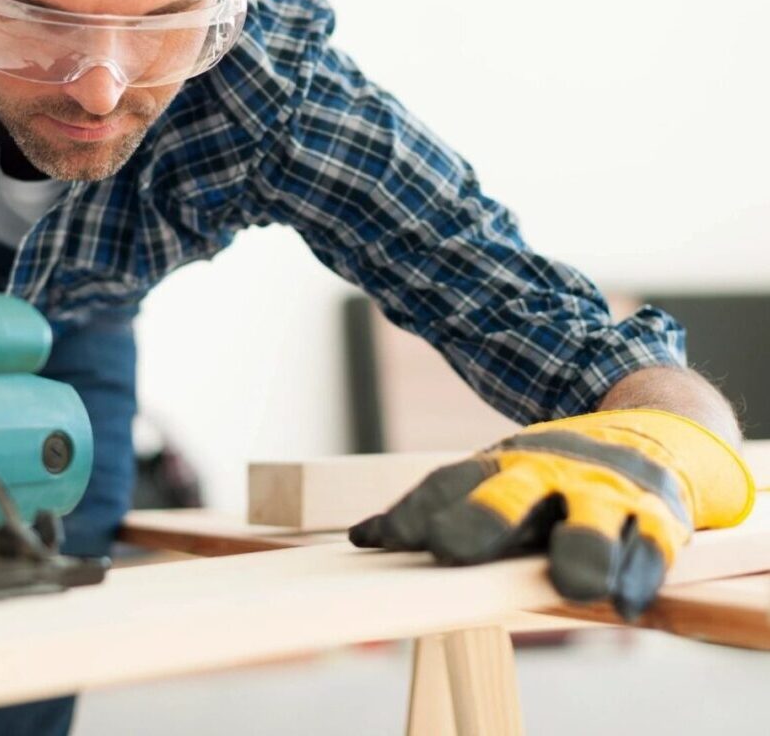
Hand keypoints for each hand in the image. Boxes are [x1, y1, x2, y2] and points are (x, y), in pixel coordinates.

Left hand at [349, 409, 753, 618]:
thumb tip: (364, 540)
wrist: (659, 424)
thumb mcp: (503, 478)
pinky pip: (649, 543)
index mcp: (502, 463)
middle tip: (448, 547)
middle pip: (508, 496)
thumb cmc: (558, 471)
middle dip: (480, 520)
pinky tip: (623, 598)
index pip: (448, 484)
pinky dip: (637, 570)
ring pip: (590, 518)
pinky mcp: (658, 513)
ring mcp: (604, 489)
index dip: (413, 513)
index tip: (375, 540)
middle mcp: (548, 472)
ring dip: (581, 546)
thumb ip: (446, 510)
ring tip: (573, 581)